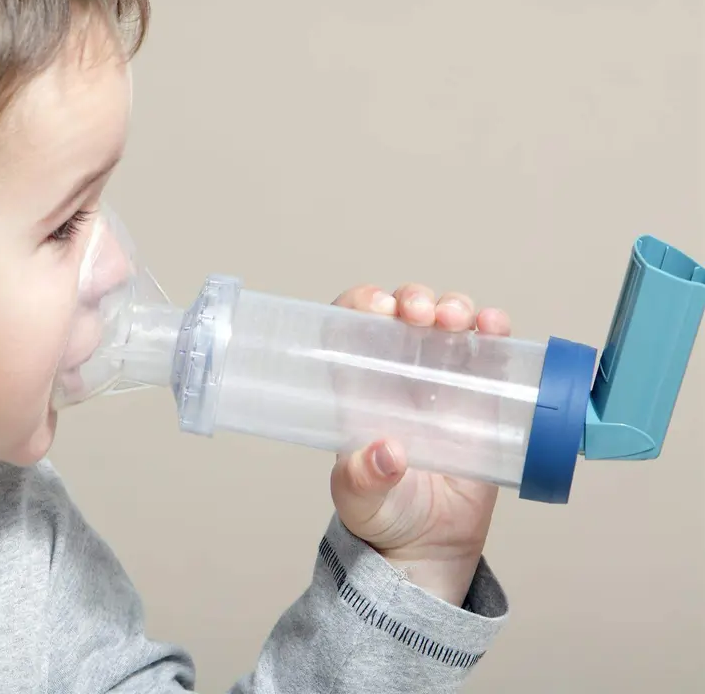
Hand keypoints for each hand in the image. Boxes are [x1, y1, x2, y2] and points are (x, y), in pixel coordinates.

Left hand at [328, 283, 511, 607]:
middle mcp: (399, 375)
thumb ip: (365, 479)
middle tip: (418, 313)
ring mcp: (443, 382)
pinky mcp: (482, 397)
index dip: (360, 304)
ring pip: (448, 322)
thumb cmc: (382, 514)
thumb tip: (387, 453)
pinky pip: (490, 351)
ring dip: (453, 306)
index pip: (351, 327)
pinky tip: (493, 327)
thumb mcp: (359, 498)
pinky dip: (494, 329)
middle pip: (404, 314)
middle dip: (413, 299)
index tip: (376, 306)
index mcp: (360, 388)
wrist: (430, 546)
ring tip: (454, 319)